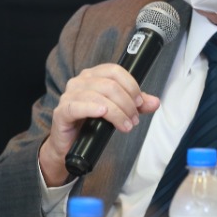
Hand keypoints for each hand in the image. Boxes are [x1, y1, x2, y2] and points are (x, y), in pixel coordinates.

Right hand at [38, 63, 160, 185]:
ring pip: (97, 96)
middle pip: (109, 84)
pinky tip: (103, 113)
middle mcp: (78, 82)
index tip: (140, 102)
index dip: (131, 85)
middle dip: (127, 103)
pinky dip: (92, 108)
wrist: (70, 145)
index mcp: (92, 76)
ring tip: (126, 125)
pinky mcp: (61, 112)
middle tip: (134, 119)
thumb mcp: (118, 112)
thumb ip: (136, 106)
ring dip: (117, 112)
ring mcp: (68, 96)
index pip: (114, 71)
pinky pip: (77, 106)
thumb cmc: (91, 124)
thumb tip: (155, 102)